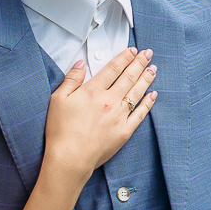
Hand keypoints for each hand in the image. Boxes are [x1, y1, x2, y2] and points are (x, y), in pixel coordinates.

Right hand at [43, 48, 157, 180]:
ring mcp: (119, 116)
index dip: (124, 57)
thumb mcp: (58, 99)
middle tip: (148, 54)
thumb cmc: (61, 131)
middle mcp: (109, 101)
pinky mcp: (125, 131)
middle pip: (128, 76)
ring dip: (146, 78)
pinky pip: (140, 114)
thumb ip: (71, 79)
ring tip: (153, 69)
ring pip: (137, 92)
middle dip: (140, 63)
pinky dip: (148, 103)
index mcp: (92, 91)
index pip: (113, 68)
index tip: (132, 51)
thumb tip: (80, 64)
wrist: (70, 158)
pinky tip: (153, 95)